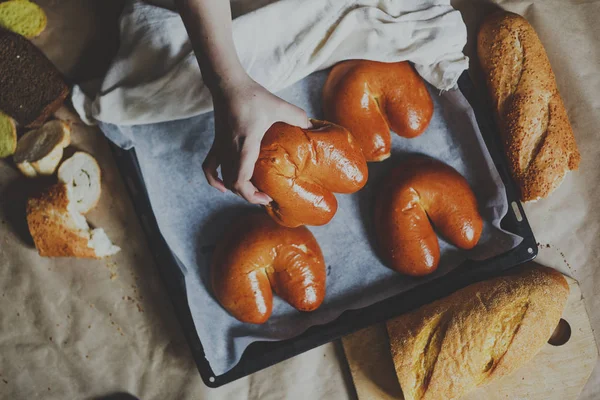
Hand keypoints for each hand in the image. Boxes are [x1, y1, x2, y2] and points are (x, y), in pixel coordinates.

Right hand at [203, 77, 309, 204]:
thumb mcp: (278, 105)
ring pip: (224, 179)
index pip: (241, 181)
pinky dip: (215, 180)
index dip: (252, 196)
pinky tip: (223, 187)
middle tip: (266, 197)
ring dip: (237, 189)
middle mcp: (230, 150)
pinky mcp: (217, 143)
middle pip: (234, 185)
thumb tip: (312, 128)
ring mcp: (221, 148)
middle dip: (249, 196)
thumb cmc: (251, 95)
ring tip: (253, 191)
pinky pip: (209, 167)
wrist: (227, 84)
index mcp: (245, 145)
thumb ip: (297, 116)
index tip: (267, 197)